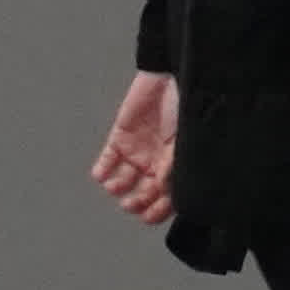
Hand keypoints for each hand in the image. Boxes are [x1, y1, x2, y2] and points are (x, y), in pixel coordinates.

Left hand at [93, 70, 176, 225]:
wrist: (172, 71)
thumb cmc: (188, 104)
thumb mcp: (187, 139)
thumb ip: (174, 166)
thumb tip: (165, 190)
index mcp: (178, 163)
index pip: (168, 196)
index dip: (159, 209)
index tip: (148, 217)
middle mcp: (158, 160)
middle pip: (144, 190)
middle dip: (137, 201)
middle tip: (130, 205)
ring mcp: (139, 148)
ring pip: (124, 178)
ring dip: (118, 187)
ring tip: (115, 187)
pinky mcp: (122, 135)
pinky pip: (109, 157)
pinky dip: (103, 169)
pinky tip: (101, 175)